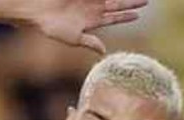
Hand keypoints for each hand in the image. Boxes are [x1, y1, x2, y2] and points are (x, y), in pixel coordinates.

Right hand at [30, 0, 146, 53]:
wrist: (38, 10)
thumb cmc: (52, 27)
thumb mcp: (73, 38)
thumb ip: (89, 42)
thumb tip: (104, 51)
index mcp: (91, 21)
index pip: (112, 18)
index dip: (125, 16)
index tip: (137, 15)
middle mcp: (92, 8)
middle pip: (116, 4)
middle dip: (131, 2)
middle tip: (146, 0)